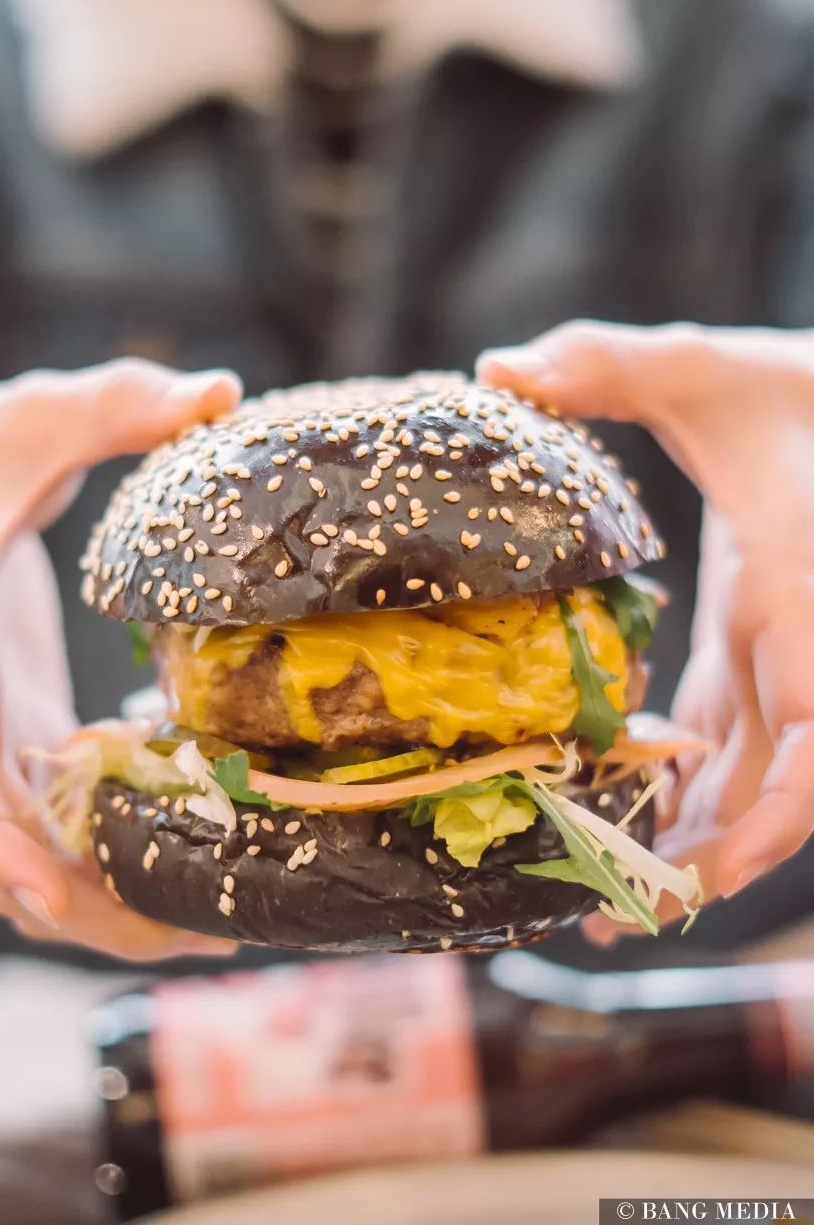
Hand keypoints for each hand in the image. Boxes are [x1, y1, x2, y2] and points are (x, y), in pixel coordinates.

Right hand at [0, 360, 242, 959]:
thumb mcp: (24, 422)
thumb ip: (112, 405)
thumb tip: (218, 391)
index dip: (10, 849)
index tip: (76, 894)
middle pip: (5, 853)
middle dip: (94, 908)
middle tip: (208, 935)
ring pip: (28, 854)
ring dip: (107, 898)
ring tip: (216, 922)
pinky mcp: (14, 729)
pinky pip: (52, 818)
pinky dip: (107, 851)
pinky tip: (188, 848)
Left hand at [478, 321, 813, 930]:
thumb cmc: (793, 388)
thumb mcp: (703, 366)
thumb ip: (609, 363)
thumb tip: (497, 370)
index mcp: (796, 596)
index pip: (813, 734)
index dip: (775, 814)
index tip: (715, 871)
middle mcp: (801, 646)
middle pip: (776, 789)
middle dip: (708, 862)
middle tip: (614, 917)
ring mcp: (783, 656)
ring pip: (754, 779)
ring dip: (693, 843)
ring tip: (607, 900)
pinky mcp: (758, 648)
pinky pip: (732, 739)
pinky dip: (687, 786)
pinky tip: (628, 813)